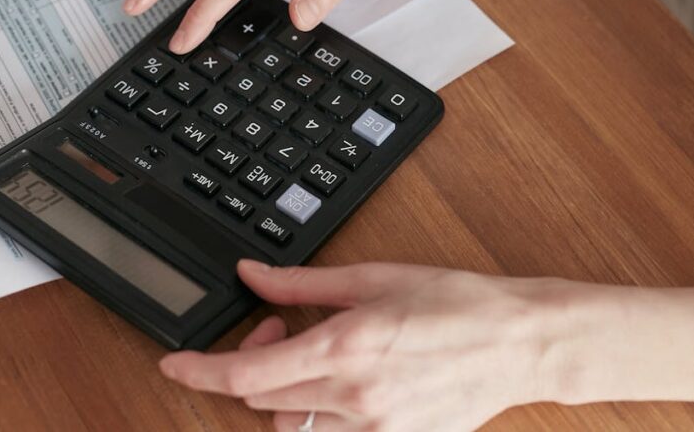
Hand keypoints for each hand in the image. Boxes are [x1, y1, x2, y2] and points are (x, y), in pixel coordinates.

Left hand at [159, 261, 570, 430]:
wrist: (519, 343)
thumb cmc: (458, 304)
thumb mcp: (375, 278)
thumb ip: (303, 282)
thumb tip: (253, 276)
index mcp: (343, 347)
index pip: (243, 375)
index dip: (197, 372)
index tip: (174, 364)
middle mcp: (352, 397)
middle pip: (261, 400)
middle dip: (253, 364)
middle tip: (279, 330)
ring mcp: (373, 428)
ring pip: (291, 425)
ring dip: (285, 393)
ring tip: (317, 358)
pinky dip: (320, 415)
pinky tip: (345, 385)